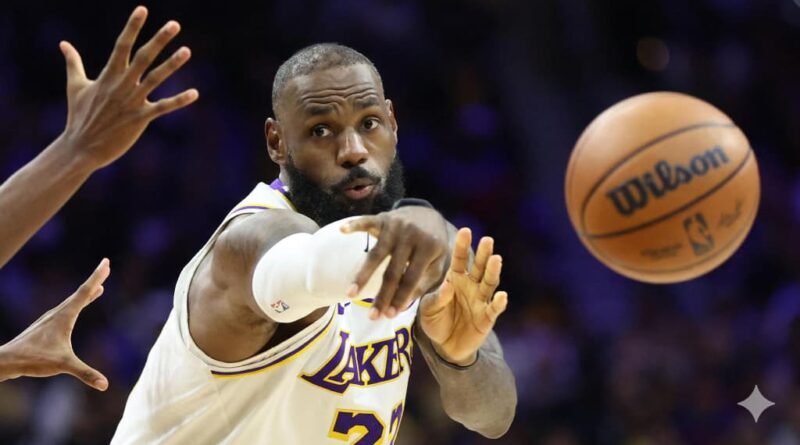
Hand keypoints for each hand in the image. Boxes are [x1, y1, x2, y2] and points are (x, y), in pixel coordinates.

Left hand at [0, 259, 110, 389]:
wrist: (6, 361)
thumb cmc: (33, 359)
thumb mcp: (62, 365)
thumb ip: (84, 373)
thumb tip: (104, 384)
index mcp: (64, 316)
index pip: (84, 292)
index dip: (97, 277)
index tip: (106, 262)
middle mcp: (57, 313)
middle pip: (80, 293)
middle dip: (95, 281)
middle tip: (106, 268)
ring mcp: (50, 319)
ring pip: (73, 302)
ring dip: (86, 293)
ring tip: (98, 289)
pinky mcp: (46, 327)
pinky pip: (67, 310)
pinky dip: (77, 304)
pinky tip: (76, 310)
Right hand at [58, 6, 197, 170]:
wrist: (81, 147)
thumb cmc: (78, 116)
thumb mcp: (75, 86)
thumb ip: (73, 63)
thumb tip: (63, 44)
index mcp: (108, 75)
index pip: (121, 45)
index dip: (132, 27)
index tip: (143, 9)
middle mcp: (121, 85)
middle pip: (142, 57)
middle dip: (158, 40)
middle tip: (175, 24)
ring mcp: (131, 101)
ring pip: (155, 78)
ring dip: (172, 64)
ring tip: (187, 50)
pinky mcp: (140, 119)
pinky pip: (163, 107)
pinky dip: (179, 101)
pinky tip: (195, 93)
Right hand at [341, 206, 448, 319]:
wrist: (427, 214)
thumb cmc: (430, 246)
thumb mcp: (436, 265)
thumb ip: (422, 284)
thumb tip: (402, 307)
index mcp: (429, 248)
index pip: (411, 279)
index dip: (400, 298)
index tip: (389, 316)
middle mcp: (411, 236)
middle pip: (392, 272)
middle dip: (382, 296)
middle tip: (371, 316)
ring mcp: (396, 226)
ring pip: (376, 254)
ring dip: (362, 275)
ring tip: (350, 294)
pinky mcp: (383, 218)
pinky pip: (366, 221)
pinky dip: (354, 225)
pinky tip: (342, 230)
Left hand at [419, 228, 508, 365]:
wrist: (445, 346)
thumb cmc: (435, 322)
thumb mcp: (428, 310)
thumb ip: (436, 298)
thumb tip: (447, 285)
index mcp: (455, 279)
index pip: (460, 260)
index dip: (463, 246)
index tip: (465, 231)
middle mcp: (471, 286)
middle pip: (480, 267)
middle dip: (484, 254)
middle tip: (487, 239)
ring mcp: (481, 301)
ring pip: (490, 283)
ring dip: (493, 272)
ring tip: (496, 259)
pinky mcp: (487, 318)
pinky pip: (494, 309)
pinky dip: (499, 303)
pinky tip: (502, 296)